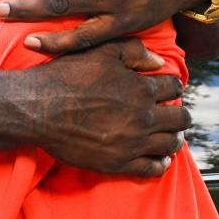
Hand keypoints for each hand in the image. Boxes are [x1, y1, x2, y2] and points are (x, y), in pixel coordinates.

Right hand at [37, 38, 189, 176]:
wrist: (38, 108)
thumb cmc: (66, 77)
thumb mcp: (100, 51)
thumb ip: (133, 51)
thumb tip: (159, 62)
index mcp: (141, 89)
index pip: (175, 88)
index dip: (172, 87)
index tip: (167, 90)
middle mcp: (142, 117)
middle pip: (180, 119)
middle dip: (179, 114)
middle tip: (173, 114)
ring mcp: (131, 143)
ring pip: (171, 144)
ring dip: (175, 137)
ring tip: (171, 135)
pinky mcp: (117, 163)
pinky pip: (152, 168)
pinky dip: (161, 163)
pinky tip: (161, 158)